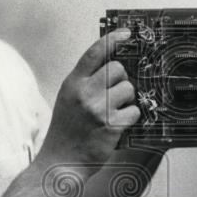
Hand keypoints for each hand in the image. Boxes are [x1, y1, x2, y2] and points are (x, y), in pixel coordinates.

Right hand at [38, 29, 140, 169]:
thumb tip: (110, 65)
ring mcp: (98, 108)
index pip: (94, 52)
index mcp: (72, 83)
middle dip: (121, 79)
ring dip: (127, 100)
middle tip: (114, 94)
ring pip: (129, 89)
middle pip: (117, 68)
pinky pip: (135, 110)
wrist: (61, 162)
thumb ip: (85, 81)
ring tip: (114, 112)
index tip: (126, 34)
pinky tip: (118, 124)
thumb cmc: (66, 131)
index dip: (112, 39)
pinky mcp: (112, 124)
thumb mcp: (68, 99)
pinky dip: (131, 117)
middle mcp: (84, 93)